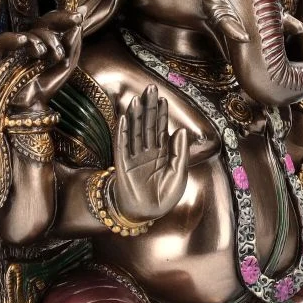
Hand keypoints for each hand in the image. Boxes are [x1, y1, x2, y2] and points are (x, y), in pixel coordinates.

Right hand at [0, 10, 82, 108]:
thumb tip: (77, 26)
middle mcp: (31, 41)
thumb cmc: (48, 85)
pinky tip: (23, 41)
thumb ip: (73, 46)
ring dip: (44, 39)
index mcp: (46, 41)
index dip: (66, 16)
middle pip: (43, 21)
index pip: (54, 22)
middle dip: (60, 19)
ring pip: (29, 32)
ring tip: (50, 54)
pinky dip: (13, 39)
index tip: (80, 16)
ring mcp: (17, 47)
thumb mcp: (67, 66)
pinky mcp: (0, 56)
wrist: (32, 106)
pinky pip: (2, 41)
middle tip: (75, 21)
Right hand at [111, 83, 189, 223]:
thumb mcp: (179, 174)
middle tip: (149, 88)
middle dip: (148, 107)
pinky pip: (122, 145)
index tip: (162, 97)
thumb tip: (180, 130)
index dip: (161, 113)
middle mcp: (147, 152)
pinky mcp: (123, 164)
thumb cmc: (164, 197)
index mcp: (162, 154)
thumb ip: (180, 152)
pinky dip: (122, 131)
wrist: (147, 214)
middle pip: (147, 125)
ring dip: (135, 115)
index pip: (160, 129)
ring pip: (134, 131)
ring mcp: (134, 156)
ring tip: (136, 99)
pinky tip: (124, 118)